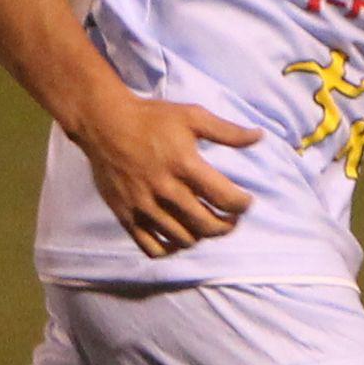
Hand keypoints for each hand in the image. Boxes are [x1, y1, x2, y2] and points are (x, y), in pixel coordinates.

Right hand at [73, 93, 262, 257]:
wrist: (104, 123)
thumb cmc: (152, 118)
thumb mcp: (192, 116)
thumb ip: (228, 131)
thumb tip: (259, 136)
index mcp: (184, 165)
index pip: (225, 198)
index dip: (242, 205)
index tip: (245, 202)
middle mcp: (165, 189)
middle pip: (207, 225)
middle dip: (227, 226)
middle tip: (230, 219)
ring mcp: (144, 206)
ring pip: (183, 239)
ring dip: (202, 236)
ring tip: (206, 225)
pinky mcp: (126, 215)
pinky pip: (152, 247)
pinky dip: (170, 249)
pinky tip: (179, 238)